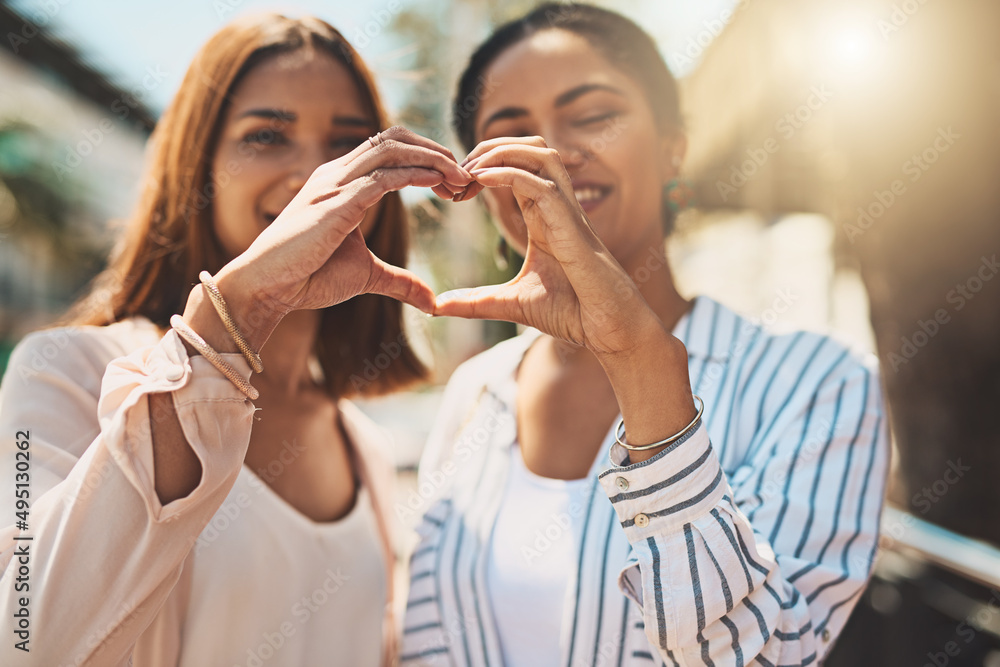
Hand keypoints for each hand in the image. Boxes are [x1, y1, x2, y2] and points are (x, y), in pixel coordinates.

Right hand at [213, 127, 472, 345]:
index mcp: (343, 181)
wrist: (268, 286)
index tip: (455, 183)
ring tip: (460, 177)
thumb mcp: (366, 275)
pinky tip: (439, 184)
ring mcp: (336, 183)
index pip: (390, 149)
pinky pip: (383, 176)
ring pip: (392, 148)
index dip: (427, 157)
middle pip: (395, 137)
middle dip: (435, 150)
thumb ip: (400, 281)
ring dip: (432, 157)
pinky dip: (416, 174)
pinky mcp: (337, 202)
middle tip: (465, 175)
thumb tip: (431, 300)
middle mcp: (338, 173)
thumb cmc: (308, 276)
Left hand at [435, 136, 660, 357]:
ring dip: (500, 151)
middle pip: (527, 146)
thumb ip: (474, 301)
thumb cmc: (570, 312)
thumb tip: (437, 306)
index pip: (514, 168)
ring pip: (538, 151)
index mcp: (543, 215)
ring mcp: (565, 209)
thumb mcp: (509, 303)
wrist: (606, 328)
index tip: (453, 192)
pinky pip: (539, 182)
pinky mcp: (570, 222)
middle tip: (456, 175)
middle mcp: (555, 204)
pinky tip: (480, 181)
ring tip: (468, 172)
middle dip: (488, 148)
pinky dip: (508, 173)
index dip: (481, 168)